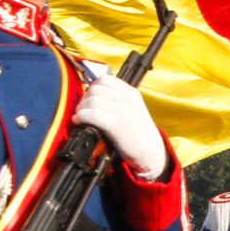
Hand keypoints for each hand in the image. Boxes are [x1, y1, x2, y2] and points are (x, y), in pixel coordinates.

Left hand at [72, 66, 168, 180]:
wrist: (151, 151)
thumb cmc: (139, 132)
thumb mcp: (134, 108)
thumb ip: (118, 99)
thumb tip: (93, 95)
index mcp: (131, 92)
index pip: (105, 79)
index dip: (92, 86)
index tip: (89, 96)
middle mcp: (126, 99)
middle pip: (95, 89)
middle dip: (85, 98)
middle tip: (82, 108)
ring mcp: (121, 111)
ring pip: (92, 101)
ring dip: (81, 108)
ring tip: (80, 115)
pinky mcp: (115, 125)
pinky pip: (92, 114)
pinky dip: (81, 116)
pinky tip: (79, 121)